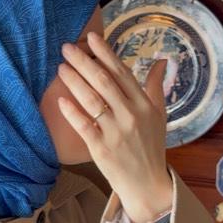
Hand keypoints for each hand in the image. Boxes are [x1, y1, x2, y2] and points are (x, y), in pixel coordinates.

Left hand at [57, 31, 172, 222]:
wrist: (147, 184)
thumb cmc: (151, 146)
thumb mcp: (160, 115)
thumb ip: (156, 86)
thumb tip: (162, 60)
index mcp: (144, 104)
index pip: (122, 72)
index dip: (106, 53)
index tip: (92, 37)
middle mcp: (131, 115)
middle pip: (104, 81)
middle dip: (83, 62)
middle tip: (66, 47)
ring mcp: (116, 132)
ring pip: (92, 100)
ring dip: (74, 81)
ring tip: (60, 67)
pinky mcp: (101, 148)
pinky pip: (83, 125)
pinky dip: (71, 111)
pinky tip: (60, 99)